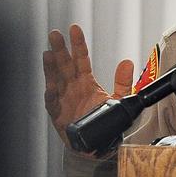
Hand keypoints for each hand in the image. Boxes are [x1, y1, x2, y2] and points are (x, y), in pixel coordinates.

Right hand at [43, 24, 134, 148]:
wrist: (95, 147)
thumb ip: (123, 82)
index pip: (81, 59)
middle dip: (60, 50)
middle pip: (65, 65)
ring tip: (48, 54)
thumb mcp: (118, 100)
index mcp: (86, 82)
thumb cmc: (103, 123)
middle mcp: (72, 88)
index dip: (78, 45)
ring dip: (51, 67)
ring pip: (56, 79)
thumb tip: (127, 63)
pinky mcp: (57, 113)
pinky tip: (51, 85)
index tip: (74, 30)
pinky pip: (53, 102)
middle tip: (55, 35)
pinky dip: (51, 94)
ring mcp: (64, 99)